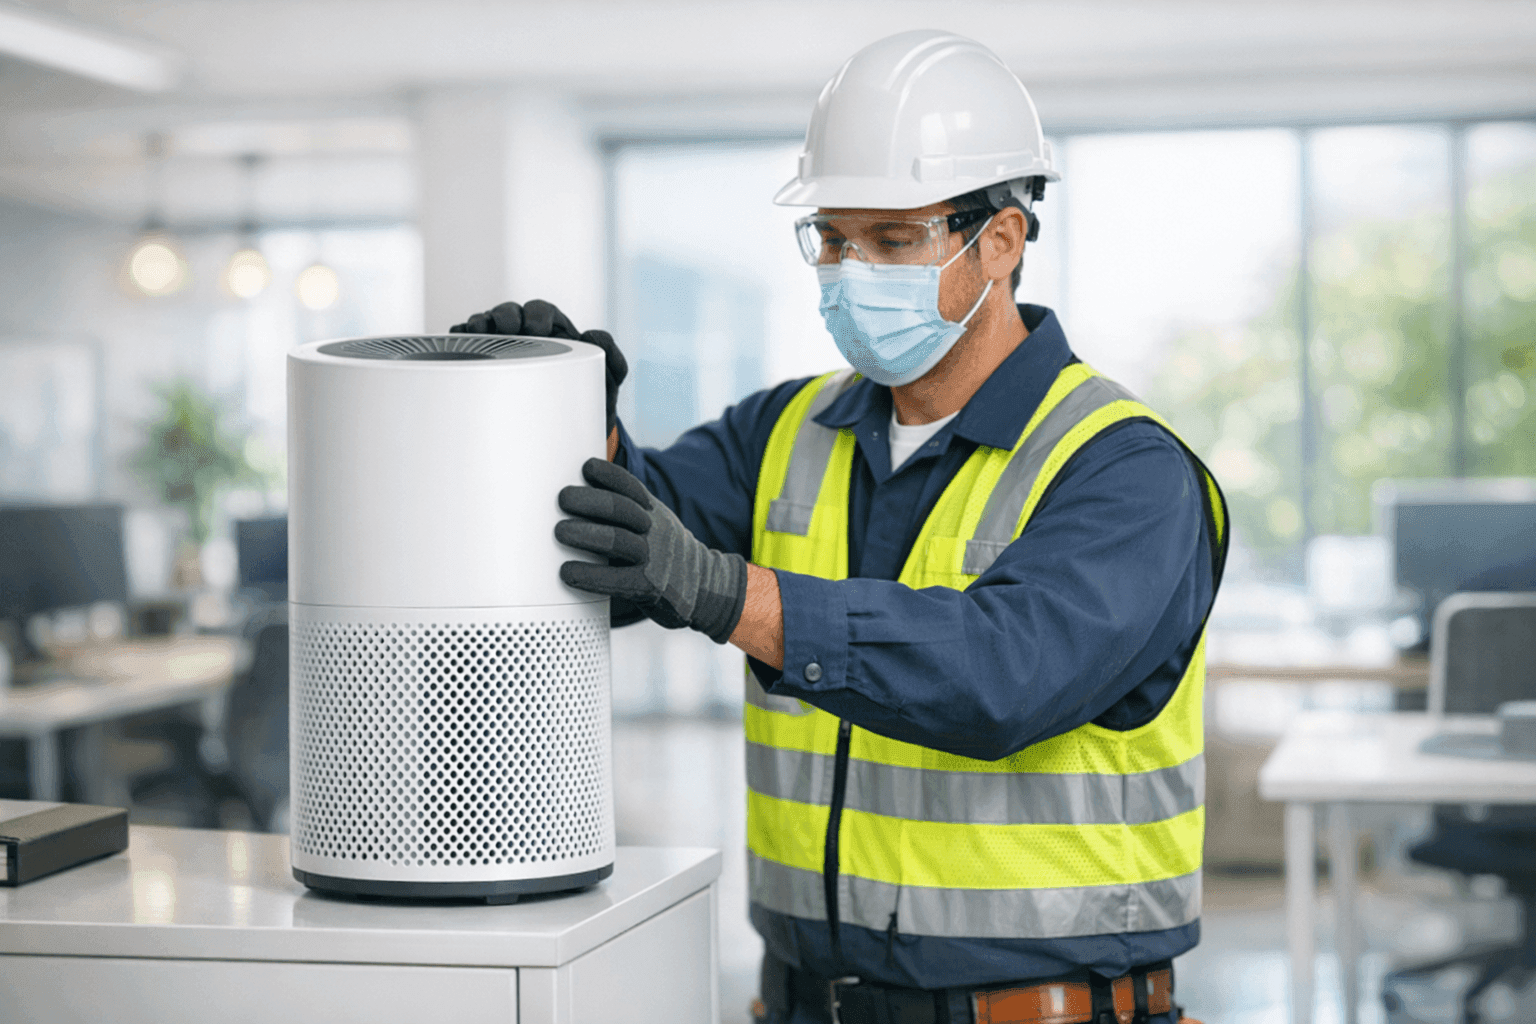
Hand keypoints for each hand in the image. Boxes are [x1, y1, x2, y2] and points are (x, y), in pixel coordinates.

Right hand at [450, 299, 626, 433]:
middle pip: (509, 313)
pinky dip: (460, 340)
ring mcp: (503, 350)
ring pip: (485, 326)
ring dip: (479, 326)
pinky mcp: (484, 365)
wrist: (575, 435)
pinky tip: (457, 344)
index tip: (537, 329)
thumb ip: (613, 358)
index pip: (542, 311)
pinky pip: (466, 346)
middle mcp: (527, 337)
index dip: (536, 314)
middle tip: (506, 331)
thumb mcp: (609, 381)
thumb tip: (596, 334)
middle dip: (505, 316)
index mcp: (557, 333)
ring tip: (477, 334)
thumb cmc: (592, 401)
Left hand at [555, 459, 747, 643]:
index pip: (630, 486)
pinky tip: (568, 572)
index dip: (608, 474)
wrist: (704, 586)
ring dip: (586, 534)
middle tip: (563, 498)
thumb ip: (627, 508)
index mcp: (652, 511)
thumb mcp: (655, 522)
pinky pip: (616, 579)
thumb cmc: (664, 552)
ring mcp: (652, 558)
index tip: (586, 467)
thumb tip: (584, 489)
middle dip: (589, 500)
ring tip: (560, 531)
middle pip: (621, 508)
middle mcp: (654, 530)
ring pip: (618, 541)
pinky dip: (589, 575)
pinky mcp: (647, 587)